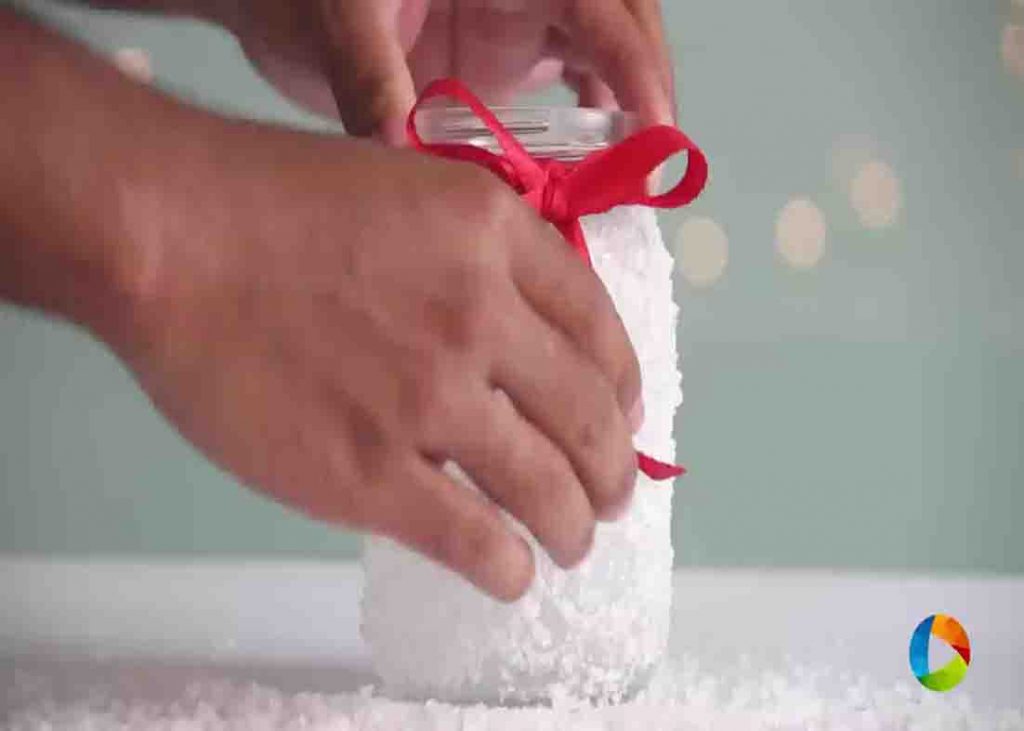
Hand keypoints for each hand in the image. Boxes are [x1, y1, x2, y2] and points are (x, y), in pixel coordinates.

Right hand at [114, 117, 642, 600]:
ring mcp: (432, 400)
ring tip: (572, 542)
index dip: (626, 386)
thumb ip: (474, 252)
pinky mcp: (373, 474)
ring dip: (575, 527)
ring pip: (549, 490)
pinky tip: (511, 574)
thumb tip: (515, 330)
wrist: (168, 237)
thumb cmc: (270, 201)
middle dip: (613, 471)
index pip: (602, 328)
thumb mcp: (405, 186)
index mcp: (496, 236)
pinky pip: (477, 542)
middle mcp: (483, 318)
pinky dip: (509, 568)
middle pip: (592, 418)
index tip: (625, 417)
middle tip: (611, 495)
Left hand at [218, 0, 674, 142]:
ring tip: (619, 186)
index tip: (655, 137)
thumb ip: (371, 75)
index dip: (638, 72)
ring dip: (621, 119)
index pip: (604, 11)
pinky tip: (573, 181)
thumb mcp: (346, 13)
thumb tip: (398, 149)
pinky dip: (581, 135)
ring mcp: (527, 22)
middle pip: (626, 32)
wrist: (283, 0)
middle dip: (646, 96)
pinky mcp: (510, 58)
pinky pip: (569, 92)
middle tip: (648, 172)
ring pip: (606, 62)